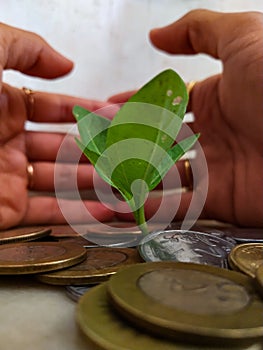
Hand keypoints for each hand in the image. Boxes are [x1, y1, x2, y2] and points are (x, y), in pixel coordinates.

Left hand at [0, 23, 113, 228]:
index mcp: (1, 106)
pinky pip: (49, 212)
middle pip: (64, 148)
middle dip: (99, 149)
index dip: (88, 112)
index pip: (55, 110)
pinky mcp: (5, 211)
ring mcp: (8, 178)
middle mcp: (7, 143)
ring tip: (129, 182)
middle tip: (131, 153)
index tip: (118, 117)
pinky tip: (107, 209)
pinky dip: (79, 213)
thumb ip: (25, 49)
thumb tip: (66, 64)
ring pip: (62, 181)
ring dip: (96, 183)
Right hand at [110, 10, 262, 226]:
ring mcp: (213, 168)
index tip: (104, 108)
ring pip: (161, 173)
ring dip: (130, 175)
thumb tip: (156, 35)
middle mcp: (212, 134)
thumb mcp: (244, 38)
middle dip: (124, 141)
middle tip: (92, 144)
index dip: (133, 104)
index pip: (164, 102)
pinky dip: (148, 205)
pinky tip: (120, 202)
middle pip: (158, 139)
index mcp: (217, 97)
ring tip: (97, 175)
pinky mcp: (218, 199)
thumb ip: (199, 31)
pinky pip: (177, 203)